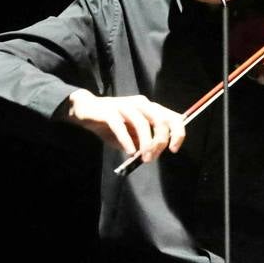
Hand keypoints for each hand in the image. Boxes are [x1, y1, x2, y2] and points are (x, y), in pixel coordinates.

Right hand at [60, 90, 185, 162]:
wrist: (86, 110)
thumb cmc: (111, 123)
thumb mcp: (131, 134)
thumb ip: (143, 141)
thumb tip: (153, 153)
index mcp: (150, 108)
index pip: (173, 117)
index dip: (178, 133)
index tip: (173, 149)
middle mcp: (141, 104)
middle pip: (160, 120)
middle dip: (160, 141)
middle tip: (152, 158)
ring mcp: (125, 106)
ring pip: (143, 123)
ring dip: (146, 143)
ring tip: (144, 158)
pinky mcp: (109, 111)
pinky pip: (121, 126)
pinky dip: (127, 140)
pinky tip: (130, 152)